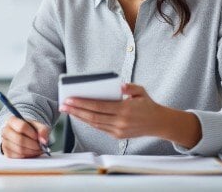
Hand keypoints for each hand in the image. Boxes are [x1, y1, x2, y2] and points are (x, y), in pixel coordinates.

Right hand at [1, 116, 49, 157]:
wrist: (25, 136)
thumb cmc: (32, 130)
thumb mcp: (39, 126)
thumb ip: (43, 130)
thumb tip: (43, 141)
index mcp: (12, 120)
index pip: (22, 127)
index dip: (32, 133)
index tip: (37, 137)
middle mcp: (5, 131)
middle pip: (19, 139)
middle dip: (33, 145)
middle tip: (40, 146)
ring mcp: (5, 142)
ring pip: (19, 149)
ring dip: (31, 151)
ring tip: (37, 149)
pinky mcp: (7, 153)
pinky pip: (18, 157)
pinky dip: (27, 156)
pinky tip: (31, 152)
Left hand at [59, 83, 201, 147]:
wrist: (158, 123)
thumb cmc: (147, 104)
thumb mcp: (141, 91)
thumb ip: (130, 87)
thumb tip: (119, 85)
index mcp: (124, 110)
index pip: (98, 106)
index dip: (82, 103)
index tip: (70, 99)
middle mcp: (120, 122)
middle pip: (93, 116)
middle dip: (76, 111)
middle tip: (63, 105)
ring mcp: (118, 131)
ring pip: (94, 124)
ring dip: (79, 117)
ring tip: (68, 110)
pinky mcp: (117, 136)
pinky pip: (99, 128)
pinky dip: (88, 122)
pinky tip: (80, 116)